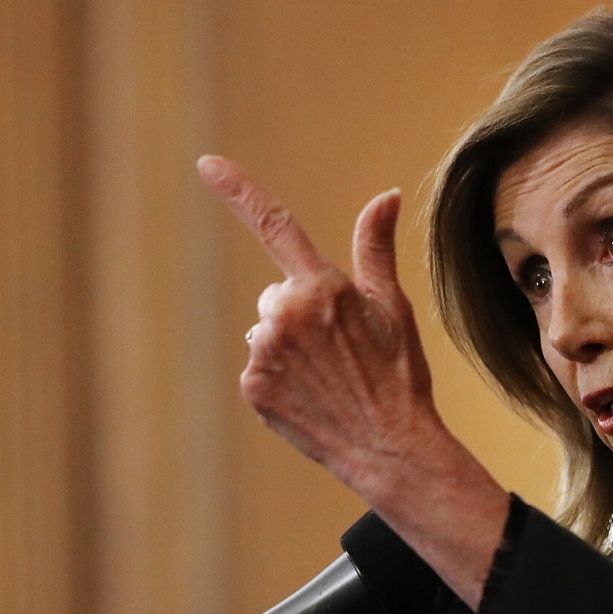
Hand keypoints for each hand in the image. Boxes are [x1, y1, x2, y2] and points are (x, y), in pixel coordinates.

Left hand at [196, 155, 437, 491]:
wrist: (389, 445)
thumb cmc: (399, 375)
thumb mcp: (393, 307)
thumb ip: (375, 247)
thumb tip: (386, 195)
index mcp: (322, 287)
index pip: (275, 225)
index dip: (239, 190)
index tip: (207, 164)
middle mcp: (284, 314)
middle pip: (276, 295)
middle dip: (301, 312)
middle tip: (341, 347)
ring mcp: (263, 353)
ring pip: (266, 332)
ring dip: (290, 347)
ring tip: (330, 376)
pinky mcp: (252, 387)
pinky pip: (258, 368)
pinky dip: (280, 378)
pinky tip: (311, 394)